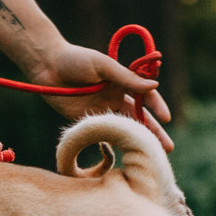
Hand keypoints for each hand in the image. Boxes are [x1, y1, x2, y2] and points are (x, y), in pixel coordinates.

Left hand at [29, 42, 173, 151]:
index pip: (145, 95)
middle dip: (154, 131)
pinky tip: (125, 153)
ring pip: (124, 127)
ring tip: (151, 155)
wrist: (47, 66)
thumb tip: (154, 86)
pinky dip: (116, 142)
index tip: (167, 118)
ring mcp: (102, 109)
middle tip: (168, 147)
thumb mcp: (104, 65)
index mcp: (122, 81)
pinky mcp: (87, 120)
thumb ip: (127, 78)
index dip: (157, 106)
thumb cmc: (75, 60)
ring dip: (137, 140)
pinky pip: (105, 133)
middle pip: (139, 116)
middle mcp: (115, 97)